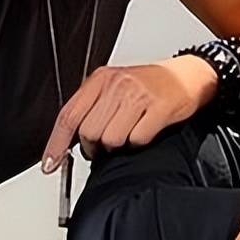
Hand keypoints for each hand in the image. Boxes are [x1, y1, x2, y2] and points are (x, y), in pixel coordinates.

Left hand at [40, 55, 216, 171]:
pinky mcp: (158, 109)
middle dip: (95, 146)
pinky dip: (139, 142)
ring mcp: (138, 96)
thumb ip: (93, 106)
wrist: (188, 76)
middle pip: (89, 132)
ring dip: (118, 145)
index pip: (69, 115)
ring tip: (128, 133)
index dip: (56, 143)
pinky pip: (137, 140)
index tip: (50, 164)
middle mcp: (117, 85)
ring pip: (111, 139)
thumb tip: (71, 140)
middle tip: (107, 142)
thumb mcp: (116, 85)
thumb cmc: (151, 84)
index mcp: (101, 79)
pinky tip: (145, 130)